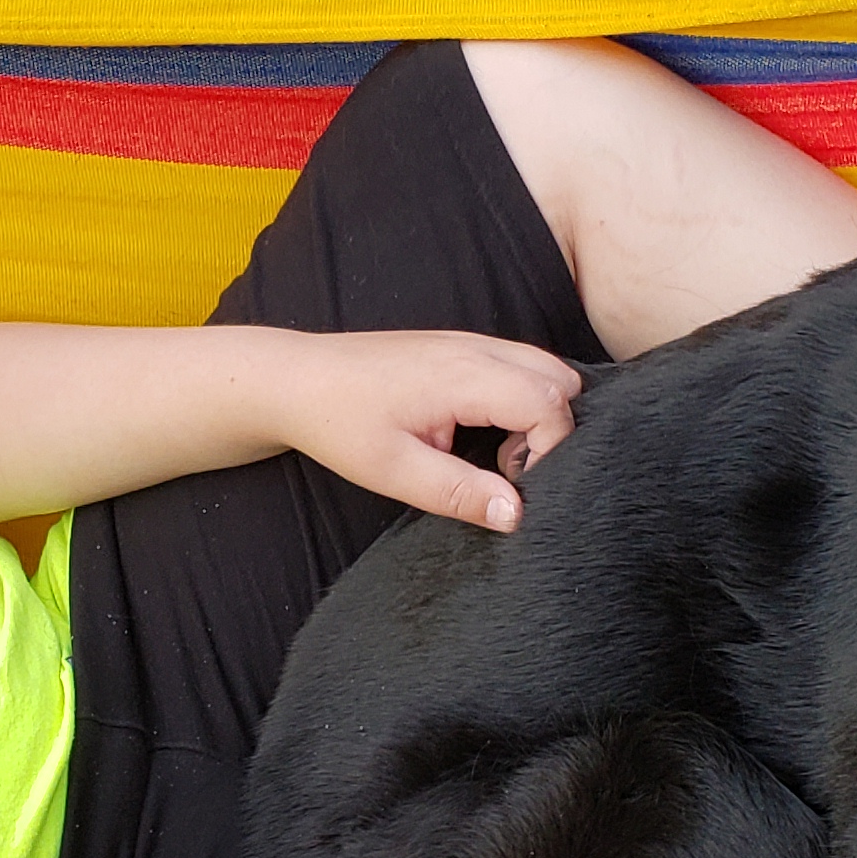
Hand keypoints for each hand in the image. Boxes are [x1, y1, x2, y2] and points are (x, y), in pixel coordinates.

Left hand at [269, 330, 581, 531]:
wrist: (295, 380)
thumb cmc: (338, 422)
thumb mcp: (395, 472)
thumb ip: (460, 494)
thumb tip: (517, 515)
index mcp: (464, 376)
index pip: (550, 404)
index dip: (551, 451)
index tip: (513, 484)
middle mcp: (475, 349)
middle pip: (562, 380)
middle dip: (556, 429)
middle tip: (509, 468)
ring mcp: (469, 342)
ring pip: (545, 368)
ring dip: (540, 413)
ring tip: (495, 453)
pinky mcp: (459, 346)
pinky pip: (518, 364)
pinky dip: (521, 399)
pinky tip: (481, 431)